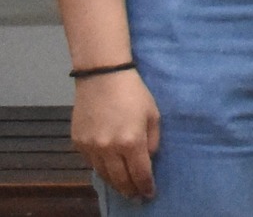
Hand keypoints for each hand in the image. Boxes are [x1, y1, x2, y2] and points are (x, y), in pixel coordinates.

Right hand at [71, 68, 158, 198]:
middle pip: (120, 178)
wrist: (102, 77)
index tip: (149, 194)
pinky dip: (100, 168)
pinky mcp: (77, 142)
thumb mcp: (153, 115)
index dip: (145, 186)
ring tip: (123, 188)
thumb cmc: (134, 93)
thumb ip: (152, 141)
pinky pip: (90, 162)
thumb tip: (148, 159)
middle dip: (130, 190)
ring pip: (103, 174)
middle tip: (136, 197)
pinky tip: (108, 170)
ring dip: (114, 182)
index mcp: (131, 141)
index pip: (139, 173)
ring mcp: (90, 146)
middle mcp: (109, 148)